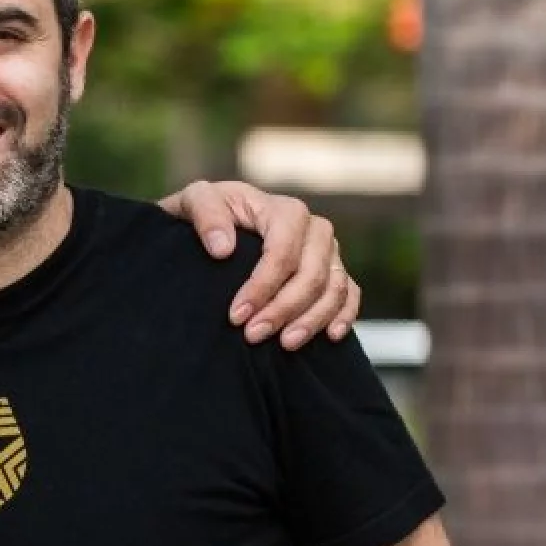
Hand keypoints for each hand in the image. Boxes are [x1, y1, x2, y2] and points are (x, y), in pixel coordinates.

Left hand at [158, 180, 359, 349]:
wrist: (218, 220)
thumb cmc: (208, 211)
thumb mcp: (195, 201)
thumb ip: (206, 215)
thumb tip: (222, 248)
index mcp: (284, 210)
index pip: (283, 252)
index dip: (262, 286)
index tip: (236, 315)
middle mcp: (314, 229)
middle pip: (312, 274)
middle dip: (283, 309)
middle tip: (252, 335)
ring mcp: (328, 251)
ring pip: (334, 288)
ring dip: (311, 320)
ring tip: (284, 344)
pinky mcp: (334, 269)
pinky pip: (349, 293)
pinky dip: (344, 315)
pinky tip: (330, 336)